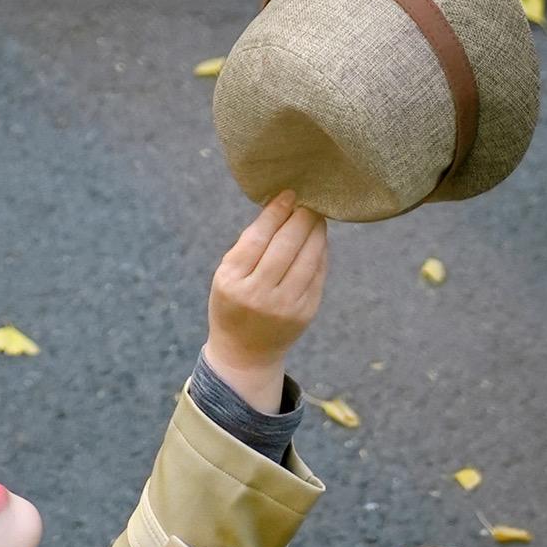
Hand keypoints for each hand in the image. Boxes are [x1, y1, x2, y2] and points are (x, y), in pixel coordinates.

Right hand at [204, 190, 325, 409]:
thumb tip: (281, 208)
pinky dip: (320, 253)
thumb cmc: (233, 304)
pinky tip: (319, 240)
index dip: (276, 212)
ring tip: (316, 217)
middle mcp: (259, 295)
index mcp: (232, 281)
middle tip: (309, 201)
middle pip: (286, 245)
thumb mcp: (225, 277)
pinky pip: (318, 274)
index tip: (288, 194)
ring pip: (308, 258)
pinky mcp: (306, 312)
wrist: (245, 352)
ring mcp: (285, 306)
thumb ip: (248, 247)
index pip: (258, 237)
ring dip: (315, 232)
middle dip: (301, 217)